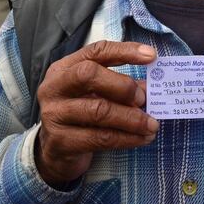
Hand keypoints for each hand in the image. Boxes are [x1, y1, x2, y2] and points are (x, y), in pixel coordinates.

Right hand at [36, 40, 158, 186]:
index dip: (124, 51)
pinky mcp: (60, 142)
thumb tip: (150, 88)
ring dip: (132, 118)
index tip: (151, 56)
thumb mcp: (94, 93)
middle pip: (89, 75)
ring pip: (98, 110)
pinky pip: (100, 138)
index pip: (96, 51)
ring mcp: (54, 115)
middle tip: (143, 99)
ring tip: (152, 124)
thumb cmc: (79, 113)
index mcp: (64, 68)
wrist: (52, 152)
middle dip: (123, 86)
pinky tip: (142, 139)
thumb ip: (119, 87)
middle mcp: (54, 87)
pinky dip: (126, 138)